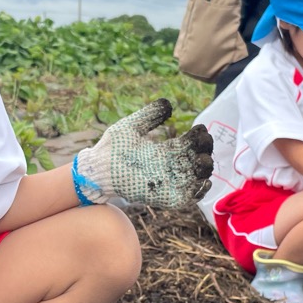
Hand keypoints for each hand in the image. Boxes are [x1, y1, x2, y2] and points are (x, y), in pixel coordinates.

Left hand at [73, 99, 213, 207]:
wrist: (97, 169)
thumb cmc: (112, 147)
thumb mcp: (132, 126)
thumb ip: (150, 115)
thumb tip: (169, 104)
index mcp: (165, 150)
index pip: (190, 143)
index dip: (199, 136)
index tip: (200, 128)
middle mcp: (169, 166)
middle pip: (197, 160)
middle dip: (205, 151)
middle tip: (204, 142)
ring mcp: (167, 182)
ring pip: (195, 179)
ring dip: (204, 171)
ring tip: (202, 161)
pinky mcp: (162, 196)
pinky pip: (185, 198)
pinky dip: (197, 193)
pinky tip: (202, 183)